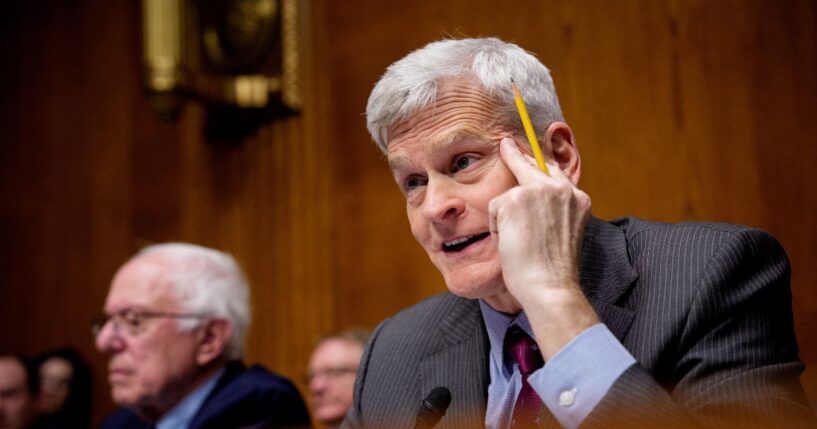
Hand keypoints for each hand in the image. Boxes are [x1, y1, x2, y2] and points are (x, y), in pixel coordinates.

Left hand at [489, 137, 597, 357]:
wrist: (550, 285)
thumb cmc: (553, 269)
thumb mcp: (561, 232)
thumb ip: (553, 210)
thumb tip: (531, 196)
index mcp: (578, 197)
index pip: (555, 170)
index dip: (539, 161)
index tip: (529, 147)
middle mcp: (561, 188)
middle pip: (531, 163)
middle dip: (514, 155)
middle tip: (505, 142)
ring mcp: (538, 189)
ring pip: (509, 194)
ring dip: (507, 220)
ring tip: (521, 243)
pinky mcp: (515, 197)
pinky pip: (495, 209)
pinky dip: (499, 228)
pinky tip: (512, 243)